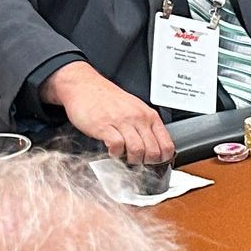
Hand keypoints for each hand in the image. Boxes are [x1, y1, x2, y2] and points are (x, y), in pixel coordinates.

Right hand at [43, 63, 173, 165]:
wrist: (84, 86)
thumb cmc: (108, 99)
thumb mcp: (135, 109)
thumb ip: (145, 127)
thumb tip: (155, 149)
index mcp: (149, 115)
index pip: (166, 144)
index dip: (162, 159)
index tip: (156, 164)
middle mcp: (138, 118)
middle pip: (153, 151)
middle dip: (146, 163)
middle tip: (138, 163)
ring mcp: (121, 121)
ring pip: (137, 150)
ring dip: (131, 160)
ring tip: (124, 157)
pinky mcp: (104, 125)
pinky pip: (117, 146)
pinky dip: (115, 154)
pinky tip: (112, 150)